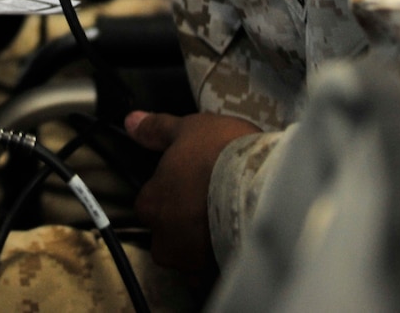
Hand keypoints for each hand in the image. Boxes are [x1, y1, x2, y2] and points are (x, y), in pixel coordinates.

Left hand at [124, 109, 262, 277]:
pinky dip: (224, 264)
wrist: (268, 187)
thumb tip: (130, 122)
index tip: (192, 184)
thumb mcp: (187, 129)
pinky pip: (215, 275)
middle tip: (213, 204)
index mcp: (151, 205)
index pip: (150, 203)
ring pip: (192, 258)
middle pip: (168, 235)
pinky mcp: (221, 277)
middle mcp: (165, 240)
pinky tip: (239, 245)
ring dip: (204, 246)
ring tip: (229, 223)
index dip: (171, 192)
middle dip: (185, 225)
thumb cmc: (223, 154)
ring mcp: (192, 264)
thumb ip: (156, 129)